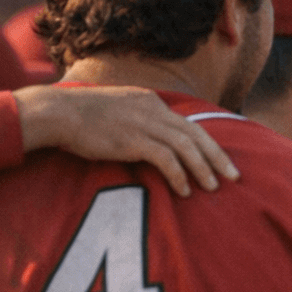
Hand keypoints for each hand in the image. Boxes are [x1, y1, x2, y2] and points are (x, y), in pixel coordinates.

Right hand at [15, 84, 237, 196]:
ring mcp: (143, 123)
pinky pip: (166, 159)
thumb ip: (138, 121)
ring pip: (186, 147)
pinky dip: (179, 175)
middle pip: (196, 134)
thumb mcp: (117, 111)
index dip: (209, 144)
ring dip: (203, 169)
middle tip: (235, 176)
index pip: (188, 124)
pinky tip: (184, 190)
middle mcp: (153, 109)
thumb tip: (152, 142)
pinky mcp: (132, 139)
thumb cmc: (80, 117)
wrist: (56, 112)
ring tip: (213, 187)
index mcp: (151, 101)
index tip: (222, 161)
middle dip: (218, 156)